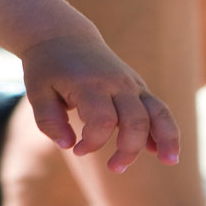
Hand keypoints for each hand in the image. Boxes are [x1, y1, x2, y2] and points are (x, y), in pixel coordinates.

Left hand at [19, 34, 181, 173]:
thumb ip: (49, 121)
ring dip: (166, 139)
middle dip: (129, 150)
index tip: (77, 150)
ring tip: (169, 162)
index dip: (93, 143)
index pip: (103, 121)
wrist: (65, 37)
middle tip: (114, 167)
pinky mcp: (138, 87)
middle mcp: (116, 82)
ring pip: (158, 112)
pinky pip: (158, 109)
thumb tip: (68, 146)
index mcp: (90, 84)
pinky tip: (162, 152)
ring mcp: (131, 83)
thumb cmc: (48, 68)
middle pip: (136, 121)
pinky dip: (165, 130)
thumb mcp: (36, 92)